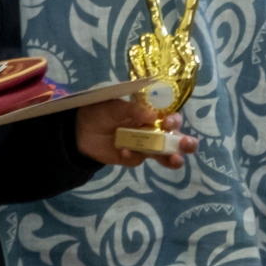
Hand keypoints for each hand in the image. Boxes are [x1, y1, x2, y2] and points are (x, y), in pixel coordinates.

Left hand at [75, 100, 196, 169]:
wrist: (79, 130)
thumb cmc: (100, 111)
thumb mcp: (115, 106)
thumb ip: (134, 111)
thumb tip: (154, 115)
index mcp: (151, 114)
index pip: (170, 118)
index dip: (174, 120)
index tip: (168, 122)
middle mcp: (152, 131)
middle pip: (175, 139)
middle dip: (185, 142)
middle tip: (186, 144)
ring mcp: (143, 147)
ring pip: (164, 155)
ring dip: (172, 158)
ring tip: (176, 160)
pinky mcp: (132, 158)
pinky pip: (138, 160)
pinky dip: (132, 156)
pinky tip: (122, 151)